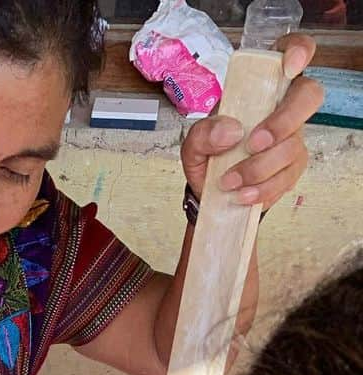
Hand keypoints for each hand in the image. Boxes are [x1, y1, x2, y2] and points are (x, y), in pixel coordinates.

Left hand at [181, 34, 322, 207]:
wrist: (211, 194)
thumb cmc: (209, 156)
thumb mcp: (193, 144)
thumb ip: (202, 133)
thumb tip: (230, 131)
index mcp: (260, 88)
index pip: (292, 52)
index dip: (298, 51)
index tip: (289, 67)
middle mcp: (282, 107)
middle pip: (309, 96)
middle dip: (283, 121)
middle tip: (253, 144)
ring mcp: (292, 137)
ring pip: (293, 144)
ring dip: (258, 168)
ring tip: (228, 181)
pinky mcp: (292, 167)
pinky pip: (287, 176)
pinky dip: (261, 189)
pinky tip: (242, 194)